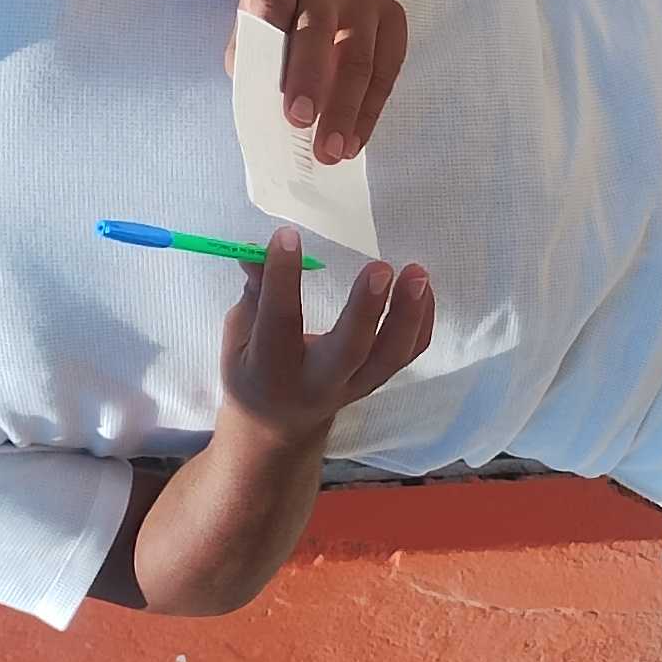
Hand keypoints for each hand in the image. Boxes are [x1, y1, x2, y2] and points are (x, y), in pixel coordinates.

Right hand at [218, 227, 433, 448]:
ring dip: (409, 313)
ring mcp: (354, 385)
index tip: (288, 236)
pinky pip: (408, 354)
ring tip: (417, 272)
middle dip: (366, 308)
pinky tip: (423, 288)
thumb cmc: (254, 371)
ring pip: (390, 356)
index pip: (280, 320)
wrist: (278, 425)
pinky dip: (422, 321)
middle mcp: (318, 382)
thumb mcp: (238, 337)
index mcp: (273, 369)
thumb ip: (254, 294)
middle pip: (350, 349)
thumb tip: (256, 250)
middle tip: (380, 268)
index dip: (283, 277)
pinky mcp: (376, 380)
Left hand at [239, 0, 407, 162]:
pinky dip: (370, 110)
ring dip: (346, 109)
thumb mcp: (254, 24)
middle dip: (309, 80)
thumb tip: (264, 112)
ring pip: (360, 57)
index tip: (268, 80)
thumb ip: (253, 60)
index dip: (270, 40)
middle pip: (317, 31)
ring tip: (333, 150)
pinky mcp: (392, 18)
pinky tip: (355, 140)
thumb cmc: (281, 14)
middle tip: (299, 123)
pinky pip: (386, 69)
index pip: (271, 1)